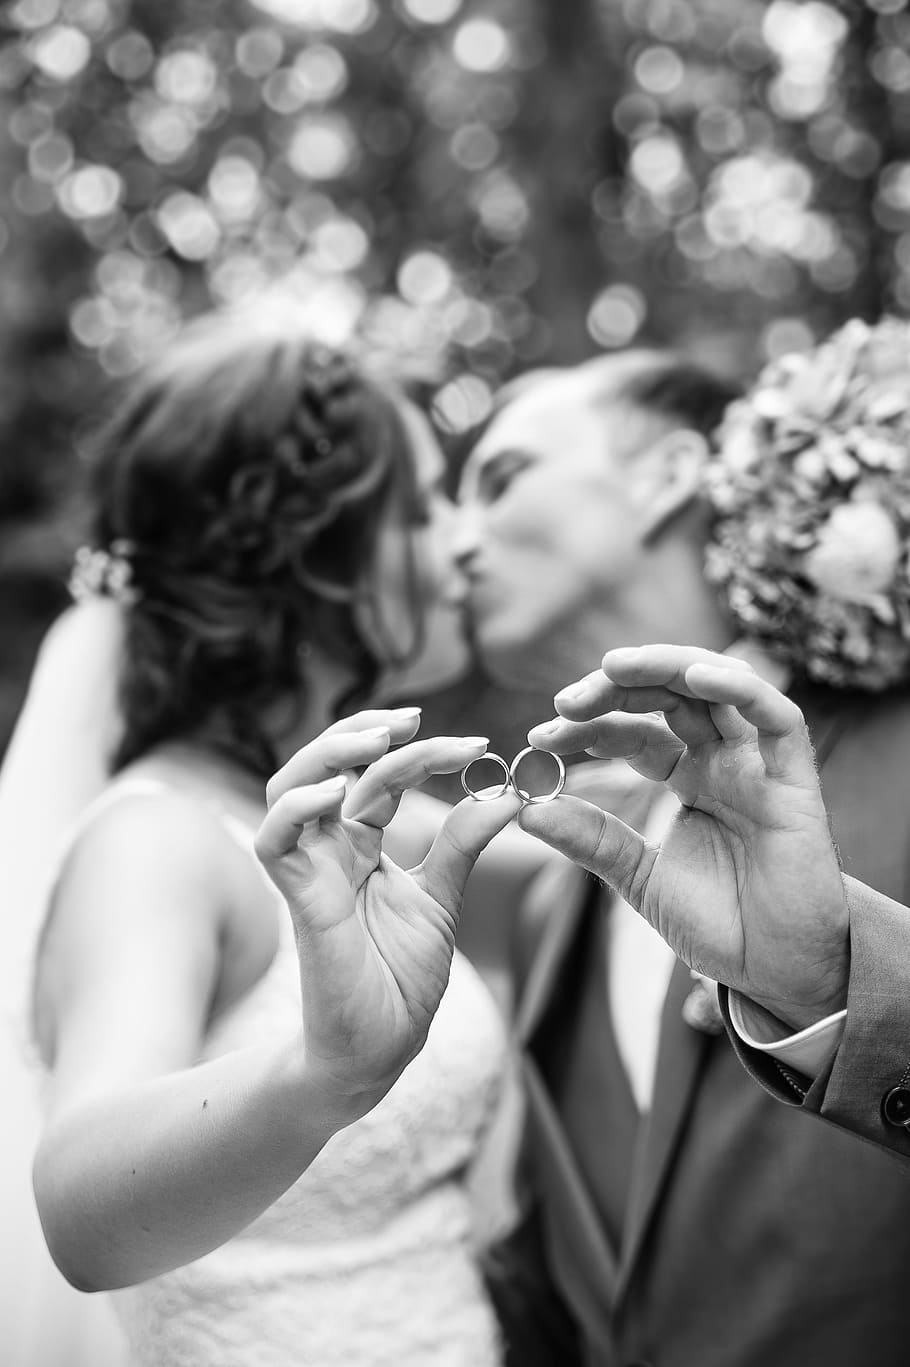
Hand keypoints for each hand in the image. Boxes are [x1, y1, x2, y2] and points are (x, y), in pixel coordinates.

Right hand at [254, 710, 520, 1110]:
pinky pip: (273, 840)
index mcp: (360, 843)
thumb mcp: (442, 898)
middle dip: (363, 731)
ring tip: (379, 740)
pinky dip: (294, 809)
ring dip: (329, 753)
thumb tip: (506, 795)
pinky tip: (335, 794)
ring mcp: (310, 870)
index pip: (378, 774)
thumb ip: (462, 844)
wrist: (379, 1051)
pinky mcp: (299, 900)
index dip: (420, 751)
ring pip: (289, 785)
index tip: (476, 746)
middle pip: (325, 763)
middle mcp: (329, 847)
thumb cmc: (400, 980)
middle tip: (413, 719)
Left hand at [519, 645, 849, 1029]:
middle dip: (615, 688)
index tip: (539, 737)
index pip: (634, 730)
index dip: (589, 726)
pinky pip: (778, 717)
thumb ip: (592, 839)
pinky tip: (696, 677)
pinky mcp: (796, 780)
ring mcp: (759, 765)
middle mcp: (722, 760)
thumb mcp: (639, 877)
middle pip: (669, 696)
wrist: (776, 973)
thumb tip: (525, 809)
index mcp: (688, 777)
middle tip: (565, 702)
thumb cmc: (720, 923)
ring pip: (718, 687)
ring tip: (614, 667)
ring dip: (666, 667)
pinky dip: (740, 688)